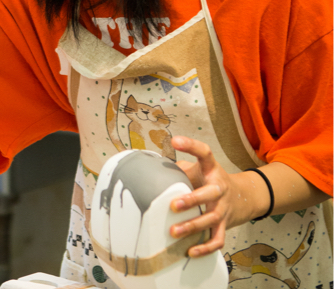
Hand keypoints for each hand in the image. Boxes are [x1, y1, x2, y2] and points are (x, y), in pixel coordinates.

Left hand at [168, 136, 262, 256]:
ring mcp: (223, 208)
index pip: (205, 153)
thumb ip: (179, 169)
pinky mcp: (225, 225)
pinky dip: (205, 248)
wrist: (244, 196)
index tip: (176, 141)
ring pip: (212, 220)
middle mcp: (219, 188)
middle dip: (193, 200)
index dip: (191, 146)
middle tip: (173, 205)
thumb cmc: (209, 180)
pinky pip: (217, 240)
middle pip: (210, 193)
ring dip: (193, 227)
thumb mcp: (199, 169)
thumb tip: (150, 167)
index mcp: (211, 169)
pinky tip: (190, 252)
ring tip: (173, 231)